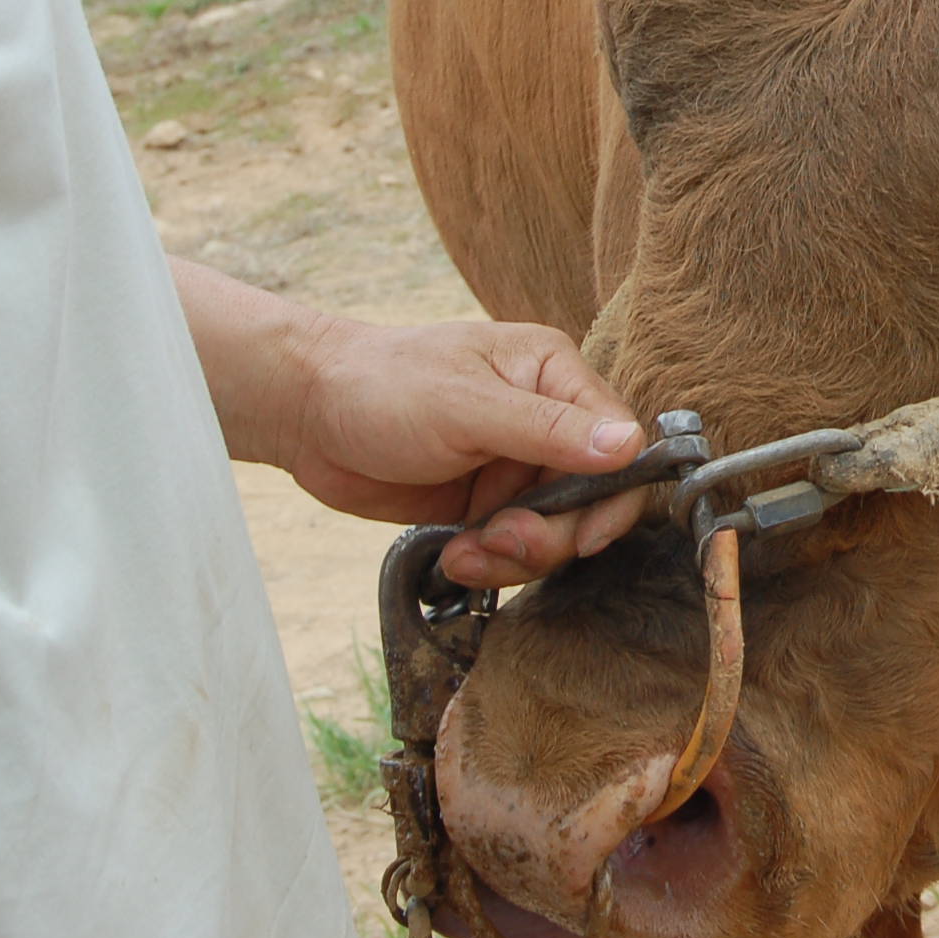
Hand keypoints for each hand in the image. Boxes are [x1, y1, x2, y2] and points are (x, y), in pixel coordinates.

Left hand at [291, 317, 650, 590]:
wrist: (307, 413)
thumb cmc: (382, 385)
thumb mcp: (467, 406)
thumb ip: (549, 430)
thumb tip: (630, 445)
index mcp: (552, 374)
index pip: (619, 442)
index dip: (613, 497)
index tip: (585, 537)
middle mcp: (545, 419)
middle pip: (592, 498)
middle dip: (551, 534)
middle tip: (500, 541)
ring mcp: (515, 465)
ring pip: (554, 531)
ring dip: (515, 555)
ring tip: (466, 551)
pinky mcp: (485, 502)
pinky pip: (512, 548)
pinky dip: (488, 563)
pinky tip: (452, 554)